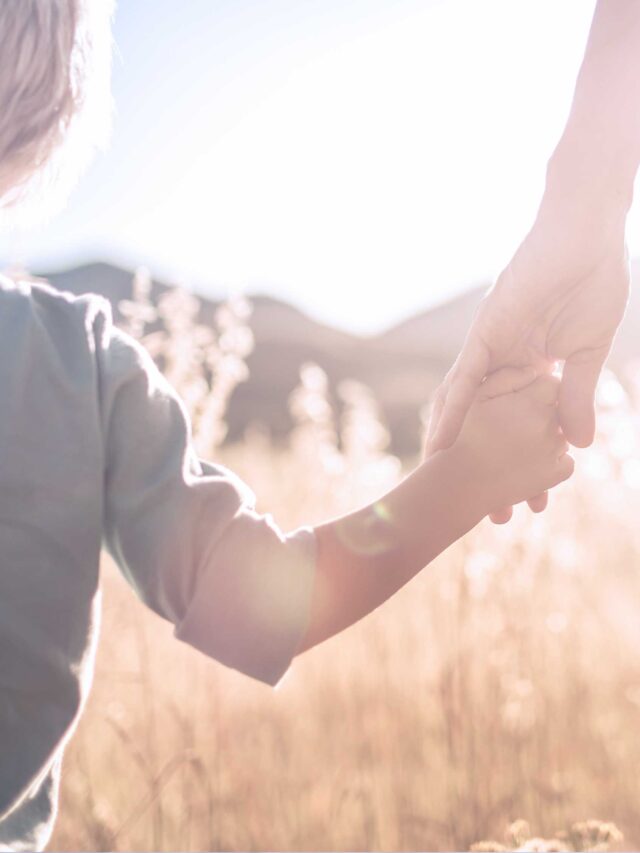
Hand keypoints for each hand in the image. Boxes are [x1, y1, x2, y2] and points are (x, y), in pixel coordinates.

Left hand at [426, 205, 629, 519]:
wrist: (587, 232)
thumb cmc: (593, 282)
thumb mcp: (588, 354)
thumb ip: (577, 398)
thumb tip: (578, 446)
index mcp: (529, 370)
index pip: (519, 427)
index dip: (521, 465)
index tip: (528, 504)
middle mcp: (502, 365)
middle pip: (486, 425)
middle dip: (486, 469)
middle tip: (492, 516)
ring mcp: (490, 350)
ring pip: (466, 408)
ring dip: (459, 449)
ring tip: (448, 489)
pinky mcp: (486, 333)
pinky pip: (463, 378)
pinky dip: (452, 410)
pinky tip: (440, 442)